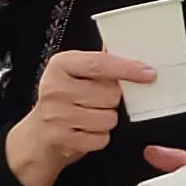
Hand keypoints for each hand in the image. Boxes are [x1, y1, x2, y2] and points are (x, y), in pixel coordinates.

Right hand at [4, 49, 145, 185]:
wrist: (37, 136)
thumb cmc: (61, 101)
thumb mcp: (72, 74)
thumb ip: (98, 62)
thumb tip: (128, 47)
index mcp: (60, 66)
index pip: (100, 64)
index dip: (128, 69)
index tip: (148, 73)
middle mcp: (55, 89)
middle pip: (110, 94)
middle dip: (111, 100)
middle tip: (96, 101)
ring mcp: (57, 115)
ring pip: (108, 118)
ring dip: (106, 120)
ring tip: (89, 117)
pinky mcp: (63, 139)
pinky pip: (101, 138)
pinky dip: (99, 137)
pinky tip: (85, 131)